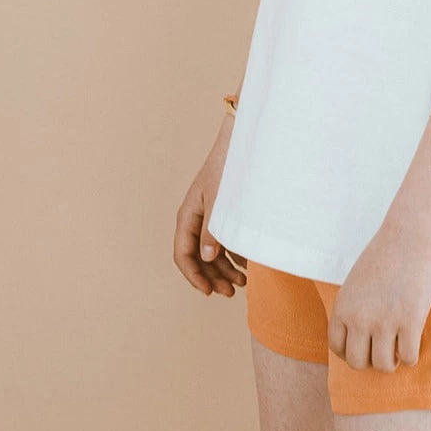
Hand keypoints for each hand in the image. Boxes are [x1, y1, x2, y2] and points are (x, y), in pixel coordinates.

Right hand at [173, 118, 247, 297]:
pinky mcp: (225, 210)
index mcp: (189, 214)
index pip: (183, 254)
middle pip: (199, 256)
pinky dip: (234, 253)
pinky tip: (247, 264)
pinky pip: (224, 238)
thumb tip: (207, 257)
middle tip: (232, 292)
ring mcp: (210, 213)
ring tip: (243, 282)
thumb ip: (213, 230)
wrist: (243, 139)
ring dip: (225, 268)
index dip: (194, 276)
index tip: (209, 291)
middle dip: (213, 276)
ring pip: (212, 249)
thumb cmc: (230, 166)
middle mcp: (196, 216)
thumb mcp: (221, 201)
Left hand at [327, 221, 430, 371]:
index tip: (364, 346)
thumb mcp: (356, 282)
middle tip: (383, 349)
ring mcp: (384, 322)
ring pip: (383, 365)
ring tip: (398, 348)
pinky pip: (408, 357)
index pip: (337, 347)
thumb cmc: (386, 253)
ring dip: (391, 361)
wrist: (410, 234)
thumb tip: (360, 338)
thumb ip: (353, 308)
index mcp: (342, 307)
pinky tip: (413, 342)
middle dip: (370, 360)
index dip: (351, 352)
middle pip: (357, 362)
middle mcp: (359, 318)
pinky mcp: (410, 322)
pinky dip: (410, 356)